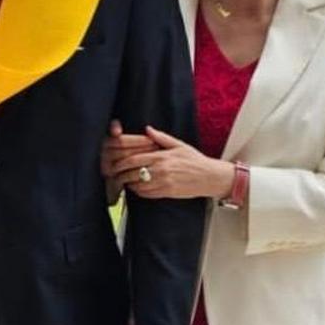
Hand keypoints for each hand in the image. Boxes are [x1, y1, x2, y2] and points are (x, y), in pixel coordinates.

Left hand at [105, 124, 232, 199]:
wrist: (209, 176)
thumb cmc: (195, 160)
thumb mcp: (179, 145)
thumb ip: (161, 138)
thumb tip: (147, 130)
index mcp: (161, 156)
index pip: (134, 159)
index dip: (121, 163)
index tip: (115, 164)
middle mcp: (161, 170)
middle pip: (132, 173)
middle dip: (120, 175)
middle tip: (115, 175)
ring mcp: (163, 183)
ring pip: (138, 185)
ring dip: (128, 184)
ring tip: (124, 182)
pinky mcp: (167, 193)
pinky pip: (147, 194)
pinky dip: (139, 192)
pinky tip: (137, 188)